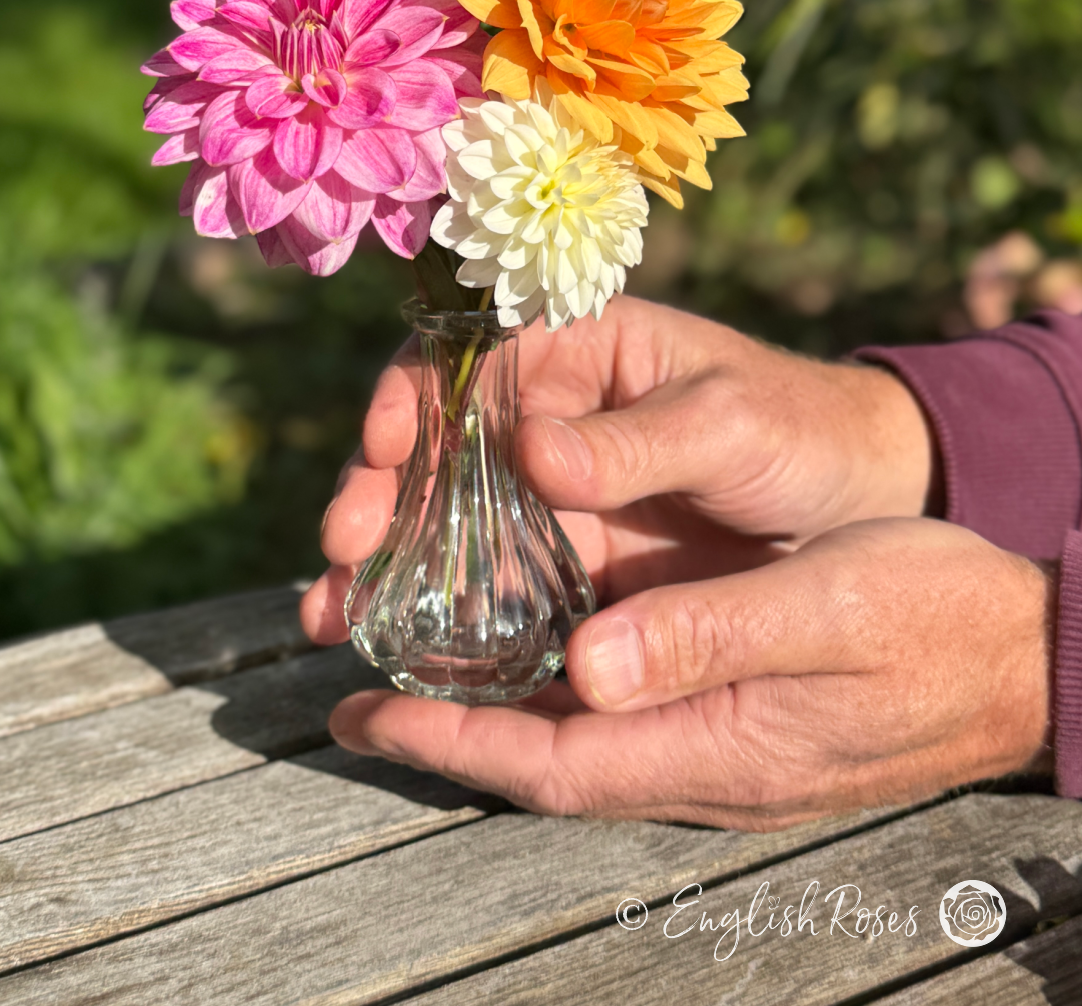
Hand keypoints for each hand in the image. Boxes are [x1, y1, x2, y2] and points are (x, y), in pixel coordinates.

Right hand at [300, 296, 933, 641]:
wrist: (869, 504)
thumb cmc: (802, 431)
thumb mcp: (731, 424)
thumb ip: (638, 440)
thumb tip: (533, 453)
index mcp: (582, 349)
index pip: (470, 357)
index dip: (412, 396)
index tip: (382, 448)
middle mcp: (550, 416)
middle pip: (437, 445)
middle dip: (376, 493)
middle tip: (341, 550)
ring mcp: (554, 495)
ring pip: (448, 520)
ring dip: (386, 562)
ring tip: (333, 615)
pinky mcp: (570, 563)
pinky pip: (493, 583)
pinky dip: (442, 613)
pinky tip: (398, 652)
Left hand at [328, 519, 1054, 828]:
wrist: (1020, 646)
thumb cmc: (932, 618)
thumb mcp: (826, 610)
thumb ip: (709, 638)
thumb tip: (588, 668)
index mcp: (711, 744)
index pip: (549, 760)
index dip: (447, 739)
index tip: (359, 710)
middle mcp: (694, 749)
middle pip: (542, 744)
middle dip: (443, 713)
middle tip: (355, 667)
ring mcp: (712, 728)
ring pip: (572, 716)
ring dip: (489, 682)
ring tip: (410, 634)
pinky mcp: (728, 694)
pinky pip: (617, 687)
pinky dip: (554, 659)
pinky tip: (526, 615)